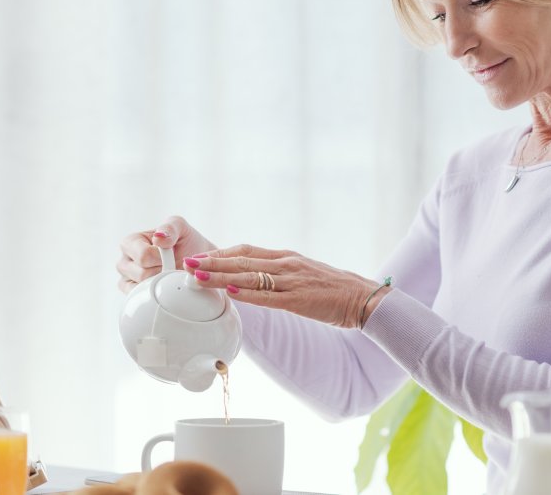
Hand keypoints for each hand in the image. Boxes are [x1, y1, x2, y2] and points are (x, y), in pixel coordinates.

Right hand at [116, 216, 216, 293]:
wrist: (196, 262)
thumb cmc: (185, 243)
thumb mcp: (180, 227)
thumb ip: (170, 227)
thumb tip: (158, 238)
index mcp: (130, 242)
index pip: (143, 256)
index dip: (161, 258)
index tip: (171, 254)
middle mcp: (124, 261)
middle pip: (141, 274)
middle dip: (162, 271)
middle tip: (172, 265)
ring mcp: (127, 280)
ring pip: (142, 288)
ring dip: (161, 283)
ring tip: (169, 274)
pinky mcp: (133, 295)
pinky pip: (141, 300)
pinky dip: (156, 295)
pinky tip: (164, 286)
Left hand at [184, 244, 388, 328]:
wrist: (363, 298)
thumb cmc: (333, 290)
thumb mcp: (303, 275)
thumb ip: (279, 275)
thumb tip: (254, 281)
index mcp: (286, 257)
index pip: (246, 252)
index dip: (220, 254)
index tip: (199, 257)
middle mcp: (286, 264)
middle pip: (241, 260)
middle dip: (212, 262)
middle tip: (187, 262)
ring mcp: (292, 280)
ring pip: (249, 276)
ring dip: (220, 276)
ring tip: (197, 276)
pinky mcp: (299, 300)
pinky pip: (268, 296)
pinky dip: (248, 293)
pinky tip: (230, 292)